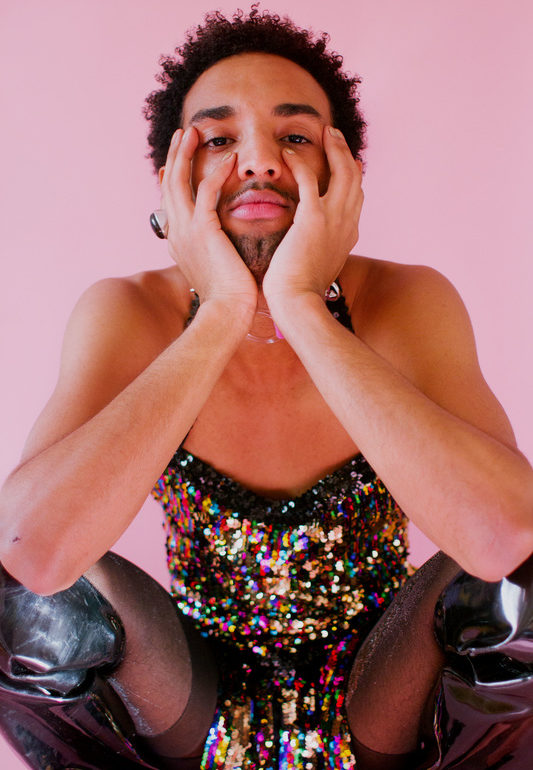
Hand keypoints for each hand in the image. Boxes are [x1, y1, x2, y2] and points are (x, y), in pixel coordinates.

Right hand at [160, 127, 257, 309]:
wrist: (227, 312)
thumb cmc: (228, 297)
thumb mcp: (215, 269)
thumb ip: (213, 251)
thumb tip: (221, 245)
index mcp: (178, 242)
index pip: (169, 202)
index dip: (170, 179)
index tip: (172, 162)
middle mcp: (177, 233)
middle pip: (169, 184)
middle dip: (175, 156)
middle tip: (183, 133)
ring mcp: (186, 230)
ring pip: (179, 181)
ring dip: (186, 153)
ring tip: (194, 132)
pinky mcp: (204, 229)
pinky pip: (207, 191)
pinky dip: (218, 172)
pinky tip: (231, 159)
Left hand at [262, 126, 362, 308]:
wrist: (298, 303)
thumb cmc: (300, 293)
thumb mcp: (319, 269)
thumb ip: (320, 252)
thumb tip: (312, 250)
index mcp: (348, 236)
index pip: (356, 199)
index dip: (353, 176)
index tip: (347, 161)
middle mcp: (347, 224)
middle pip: (355, 179)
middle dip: (346, 153)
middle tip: (334, 136)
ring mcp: (334, 220)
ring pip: (343, 172)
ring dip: (334, 148)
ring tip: (324, 133)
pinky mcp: (313, 218)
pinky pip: (310, 180)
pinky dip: (300, 164)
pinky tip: (288, 154)